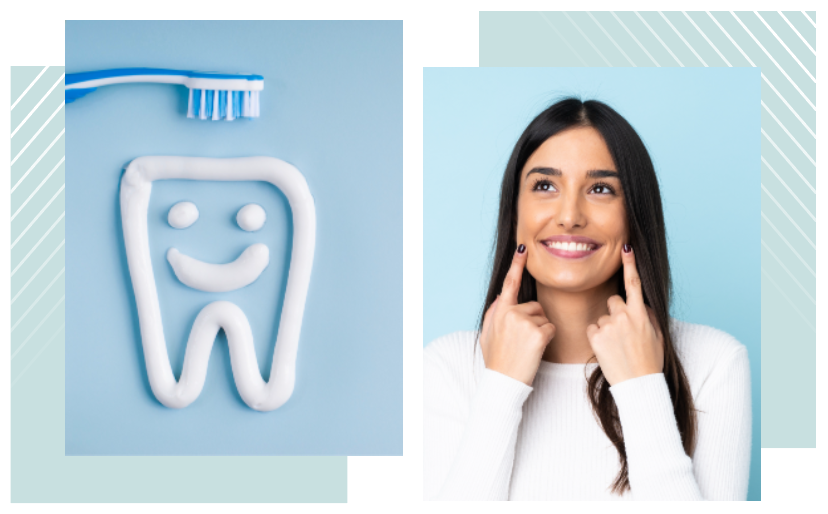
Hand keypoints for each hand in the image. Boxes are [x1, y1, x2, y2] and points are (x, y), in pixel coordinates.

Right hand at [480, 245, 555, 385]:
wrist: (503, 380)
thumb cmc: (496, 359)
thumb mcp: (488, 333)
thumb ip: (495, 313)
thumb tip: (502, 297)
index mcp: (500, 310)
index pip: (509, 283)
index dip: (516, 264)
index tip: (523, 248)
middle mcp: (511, 312)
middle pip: (535, 307)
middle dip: (533, 321)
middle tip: (521, 342)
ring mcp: (524, 321)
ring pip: (544, 318)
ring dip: (540, 332)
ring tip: (526, 347)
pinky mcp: (538, 332)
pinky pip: (550, 328)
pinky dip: (547, 339)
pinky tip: (535, 350)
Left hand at [586, 245, 663, 385]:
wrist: (638, 384)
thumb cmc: (649, 361)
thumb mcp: (656, 335)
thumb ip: (648, 316)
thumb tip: (641, 305)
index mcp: (641, 314)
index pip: (634, 283)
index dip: (630, 264)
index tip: (626, 247)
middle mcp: (625, 316)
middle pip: (613, 301)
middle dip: (616, 313)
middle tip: (623, 334)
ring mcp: (610, 325)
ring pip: (602, 317)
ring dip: (607, 328)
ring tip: (617, 347)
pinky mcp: (596, 336)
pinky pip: (593, 329)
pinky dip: (597, 338)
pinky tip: (607, 350)